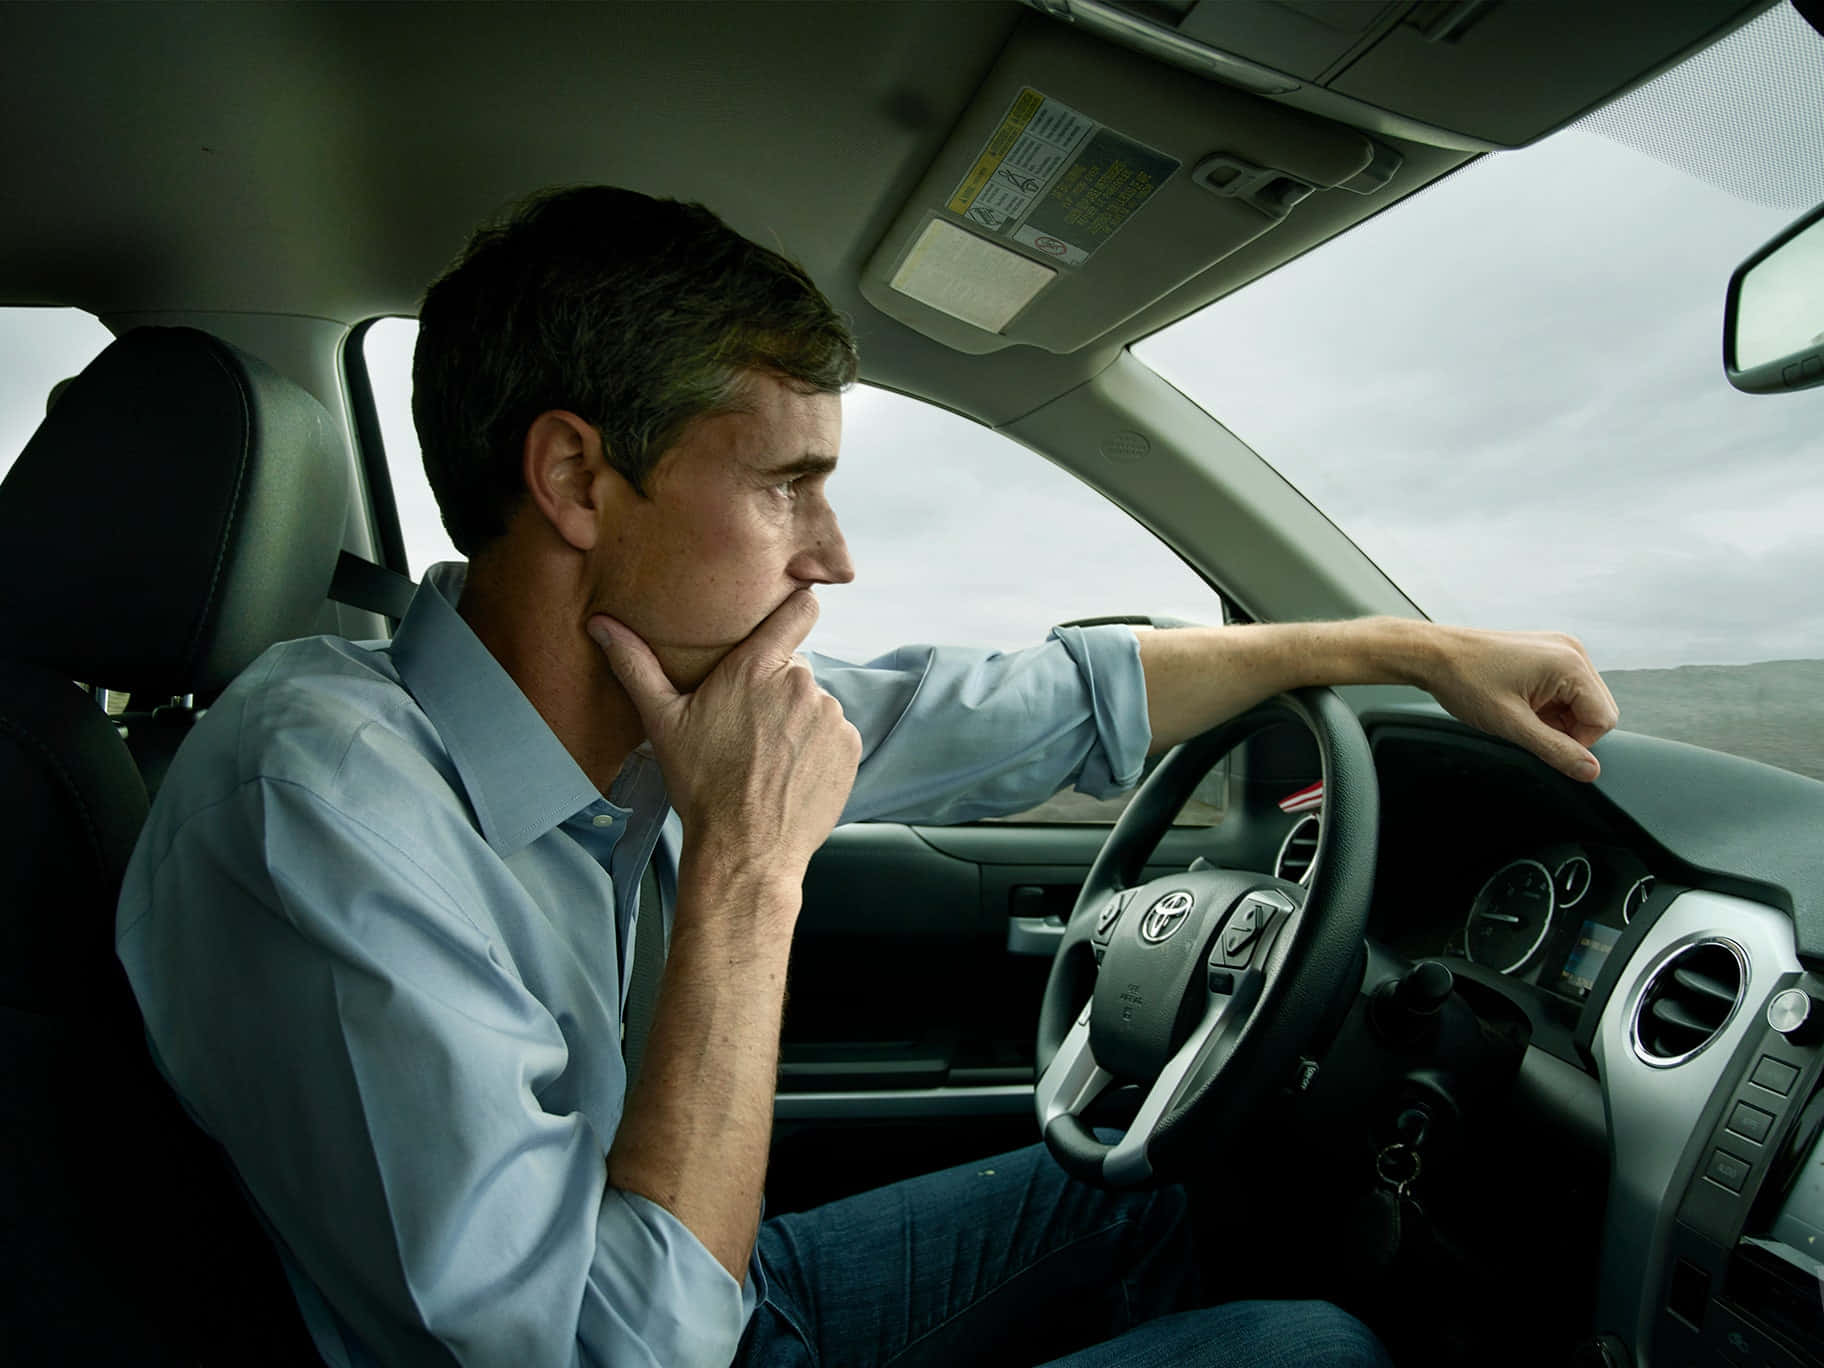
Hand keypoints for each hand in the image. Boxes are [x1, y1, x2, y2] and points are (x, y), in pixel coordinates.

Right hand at [587, 590, 859, 883]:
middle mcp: (802, 683)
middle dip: (776, 688)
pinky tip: (790, 773)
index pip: (800, 609)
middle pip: (795, 668)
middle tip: (748, 725)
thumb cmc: (701, 785)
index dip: (796, 608)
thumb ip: (636, 666)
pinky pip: (834, 734)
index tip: (787, 617)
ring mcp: (831, 715)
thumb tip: (600, 623)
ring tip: (767, 757)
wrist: (746, 850)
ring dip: (797, 720)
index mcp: (758, 666)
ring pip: (814, 703)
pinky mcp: (850, 746)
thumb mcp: (663, 723)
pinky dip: (817, 748)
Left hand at [1423, 626, 1618, 780]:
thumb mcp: (1511, 724)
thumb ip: (1555, 750)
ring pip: (1580, 702)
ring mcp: (1560, 650)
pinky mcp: (1547, 653)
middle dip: (1568, 729)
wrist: (1434, 655)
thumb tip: (1589, 771)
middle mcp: (1572, 651)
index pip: (1603, 719)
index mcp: (1570, 663)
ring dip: (1557, 719)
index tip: (1543, 743)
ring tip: (1521, 714)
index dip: (1578, 742)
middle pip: (1596, 709)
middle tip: (1529, 728)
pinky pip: (1564, 690)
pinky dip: (1548, 706)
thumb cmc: (1465, 681)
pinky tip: (1521, 705)